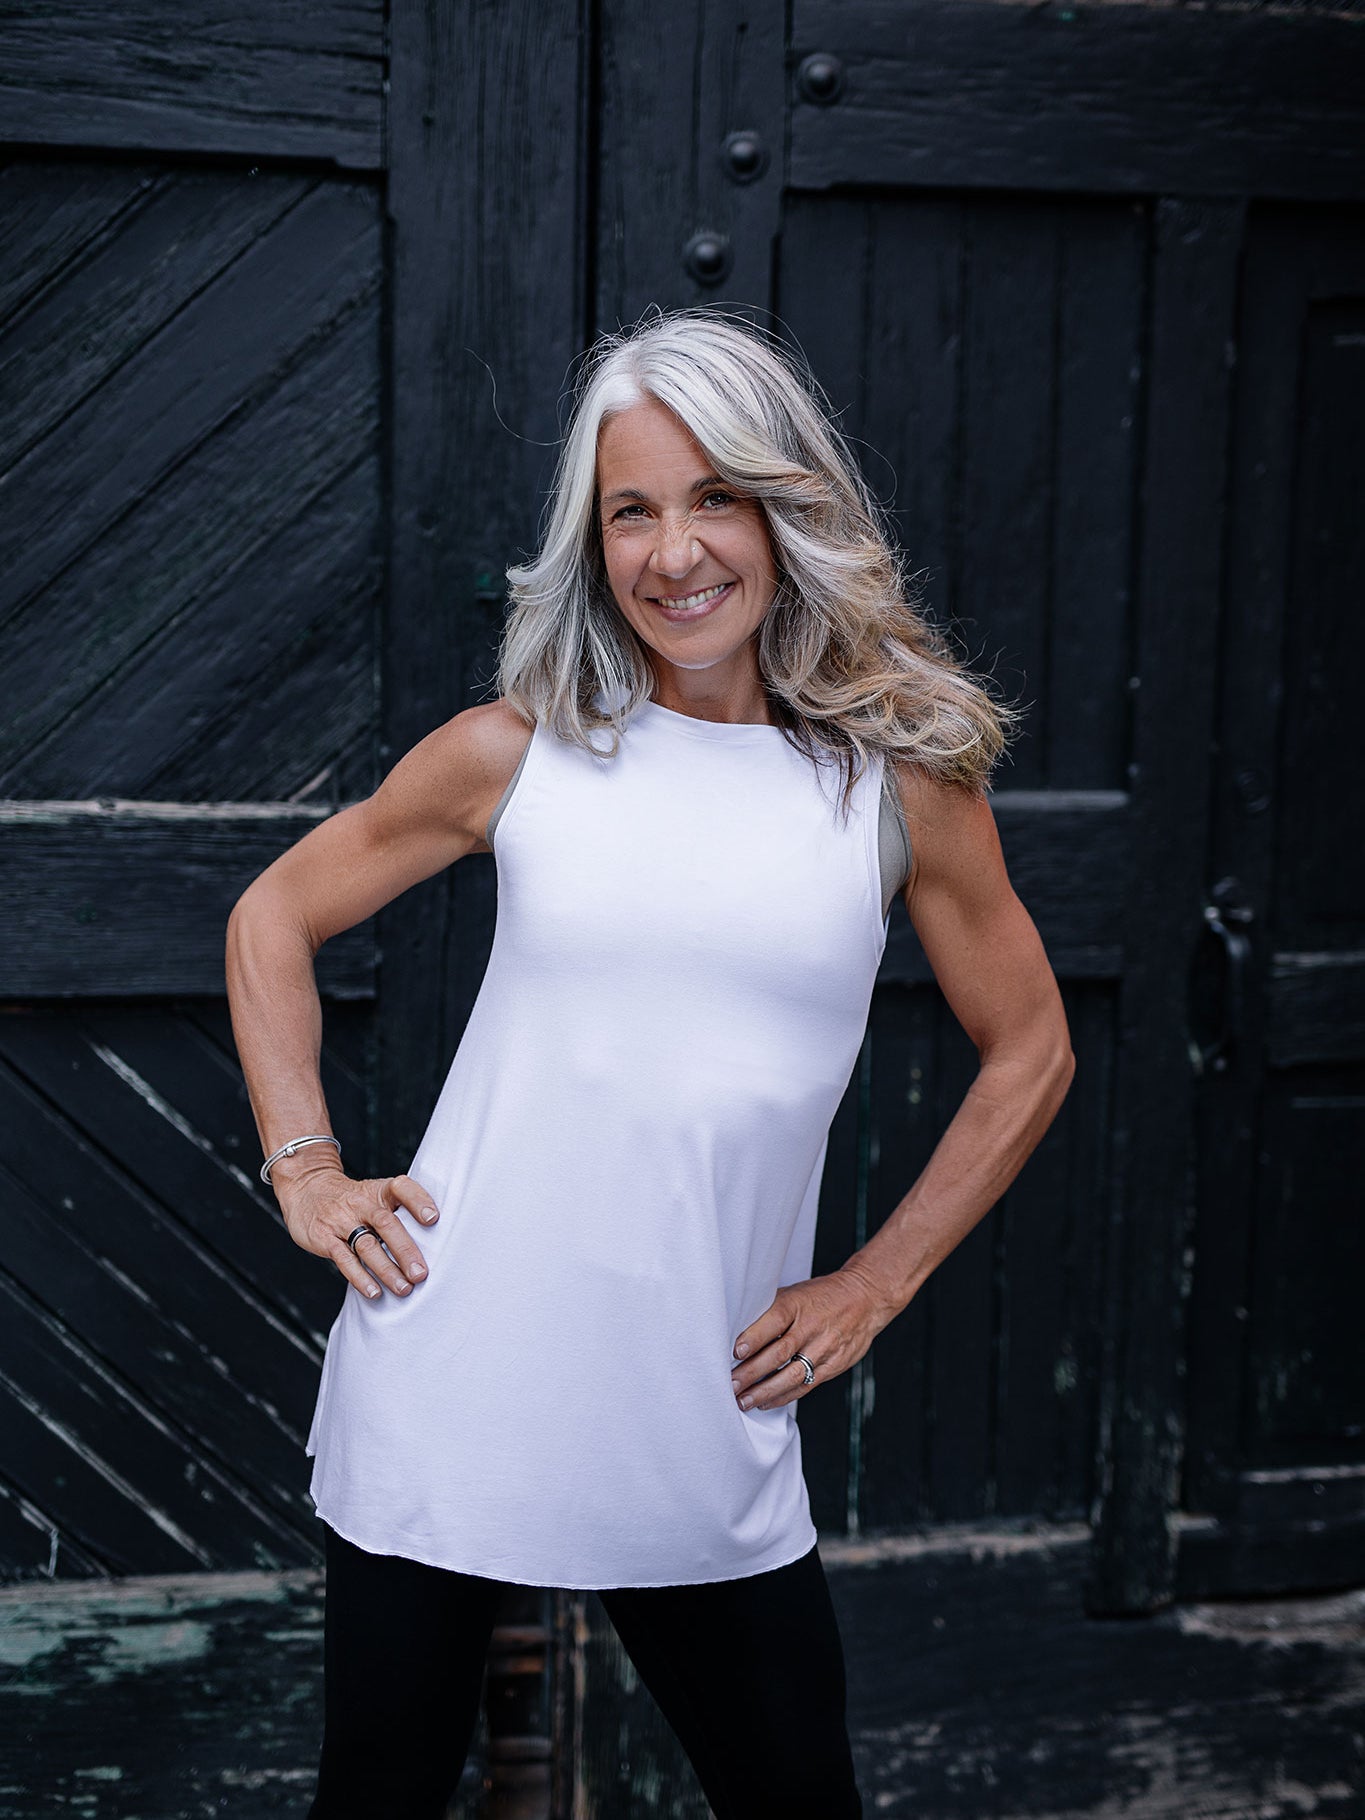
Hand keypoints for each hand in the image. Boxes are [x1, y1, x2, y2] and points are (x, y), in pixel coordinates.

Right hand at [273, 1164, 439, 1300]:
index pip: (401, 1188)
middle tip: (421, 1274)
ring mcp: (342, 1221)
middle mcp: (362, 1204)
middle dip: (405, 1250)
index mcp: (380, 1191)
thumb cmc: (354, 1198)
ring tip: (404, 1289)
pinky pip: (344, 1259)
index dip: (418, 1200)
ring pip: (367, 1245)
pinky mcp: (325, 1239)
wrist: (307, 1188)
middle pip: (387, 1224)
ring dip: (387, 1269)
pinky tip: (374, 1292)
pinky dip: (360, 1277)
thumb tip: (439, 1241)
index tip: (433, 1218)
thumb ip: (400, 1211)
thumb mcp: (375, 1193)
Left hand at [729, 1266, 896, 1410]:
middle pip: (779, 1353)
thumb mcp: (796, 1292)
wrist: (865, 1299)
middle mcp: (811, 1327)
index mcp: (798, 1304)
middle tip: (731, 1384)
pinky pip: (805, 1385)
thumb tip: (736, 1329)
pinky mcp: (833, 1366)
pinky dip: (784, 1396)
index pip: (774, 1320)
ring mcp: (824, 1348)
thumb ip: (771, 1310)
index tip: (735, 1352)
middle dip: (752, 1372)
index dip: (754, 1337)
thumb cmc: (822, 1296)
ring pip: (792, 1375)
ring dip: (765, 1391)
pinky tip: (766, 1402)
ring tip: (744, 1401)